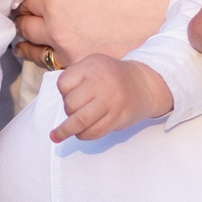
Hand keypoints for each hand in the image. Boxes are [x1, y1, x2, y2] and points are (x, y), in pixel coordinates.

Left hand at [13, 0, 172, 66]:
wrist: (163, 15)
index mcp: (57, 0)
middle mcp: (56, 29)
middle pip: (26, 25)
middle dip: (25, 17)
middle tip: (26, 14)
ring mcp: (67, 51)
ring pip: (32, 48)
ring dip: (28, 40)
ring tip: (26, 36)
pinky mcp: (80, 66)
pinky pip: (48, 64)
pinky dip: (42, 56)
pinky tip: (40, 52)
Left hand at [51, 56, 174, 142]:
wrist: (142, 85)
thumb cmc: (109, 77)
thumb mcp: (92, 65)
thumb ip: (74, 79)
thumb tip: (59, 108)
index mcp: (92, 66)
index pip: (63, 84)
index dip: (62, 93)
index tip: (69, 94)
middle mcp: (102, 82)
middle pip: (70, 105)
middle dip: (67, 112)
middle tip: (73, 111)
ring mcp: (111, 100)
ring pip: (80, 122)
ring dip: (68, 130)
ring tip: (59, 135)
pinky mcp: (118, 117)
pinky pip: (94, 132)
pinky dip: (83, 135)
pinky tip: (80, 134)